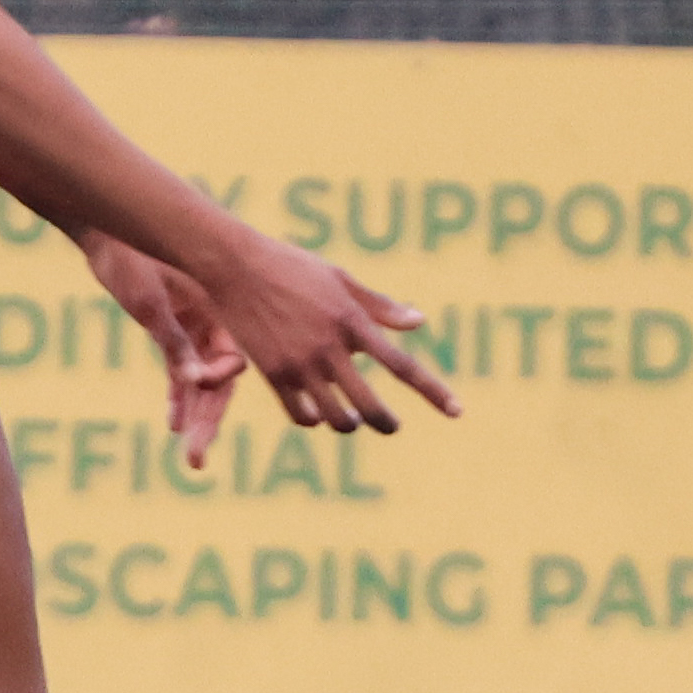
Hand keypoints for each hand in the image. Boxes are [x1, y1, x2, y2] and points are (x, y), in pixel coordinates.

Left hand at [82, 231, 242, 468]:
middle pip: (219, 383)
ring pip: (199, 384)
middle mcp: (213, 324)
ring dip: (196, 419)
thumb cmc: (132, 258)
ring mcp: (191, 331)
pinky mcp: (168, 334)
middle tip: (198, 459)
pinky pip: (178, 373)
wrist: (108, 235)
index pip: (235, 359)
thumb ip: (172, 340)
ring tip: (195, 459)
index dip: (221, 378)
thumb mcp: (150, 300)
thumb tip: (195, 381)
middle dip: (210, 422)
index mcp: (221, 309)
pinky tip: (175, 425)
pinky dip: (177, 397)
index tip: (201, 383)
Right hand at [189, 220, 459, 436]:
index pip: (402, 365)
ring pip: (336, 417)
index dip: (433, 392)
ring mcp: (300, 363)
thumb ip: (380, 306)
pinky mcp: (272, 374)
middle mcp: (330, 348)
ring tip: (351, 419)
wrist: (234, 267)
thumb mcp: (340, 279)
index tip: (457, 412)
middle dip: (386, 422)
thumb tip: (420, 323)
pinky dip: (313, 419)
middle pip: (370, 404)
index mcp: (353, 321)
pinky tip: (316, 413)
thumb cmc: (291, 267)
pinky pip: (301, 415)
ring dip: (348, 423)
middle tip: (390, 425)